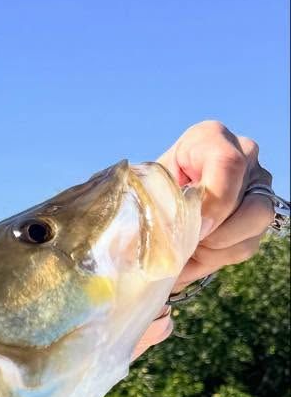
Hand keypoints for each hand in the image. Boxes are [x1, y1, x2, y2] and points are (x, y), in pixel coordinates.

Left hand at [133, 121, 276, 355]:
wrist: (152, 199)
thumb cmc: (145, 189)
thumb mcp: (142, 191)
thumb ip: (146, 209)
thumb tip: (140, 246)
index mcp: (209, 139)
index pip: (229, 165)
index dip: (214, 203)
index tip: (194, 228)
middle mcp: (244, 155)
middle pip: (252, 204)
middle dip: (216, 234)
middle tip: (185, 244)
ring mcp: (257, 184)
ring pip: (255, 225)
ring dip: (216, 249)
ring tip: (184, 251)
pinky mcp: (257, 214)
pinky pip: (247, 244)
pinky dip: (216, 258)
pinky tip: (191, 256)